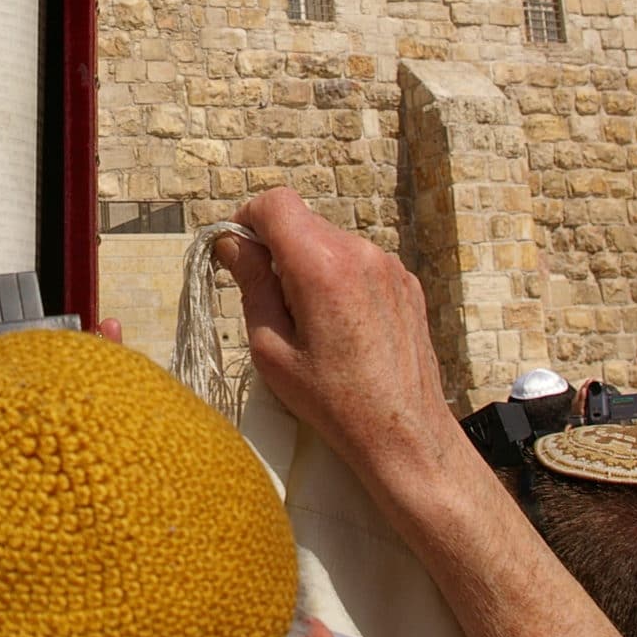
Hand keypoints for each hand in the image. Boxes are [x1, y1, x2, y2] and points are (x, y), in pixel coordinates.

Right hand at [216, 187, 453, 477]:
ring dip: (310, 266)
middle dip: (277, 249)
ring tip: (310, 322)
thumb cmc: (332, 400)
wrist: (404, 432)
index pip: (276, 203)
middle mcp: (360, 252)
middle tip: (270, 301)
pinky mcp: (406, 281)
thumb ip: (250, 284)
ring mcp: (390, 265)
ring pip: (331, 242)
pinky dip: (340, 279)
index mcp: (322, 266)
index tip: (238, 254)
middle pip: (303, 222)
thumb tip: (230, 243)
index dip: (248, 220)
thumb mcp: (271, 348)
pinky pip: (360, 262)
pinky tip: (341, 326)